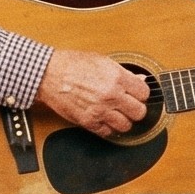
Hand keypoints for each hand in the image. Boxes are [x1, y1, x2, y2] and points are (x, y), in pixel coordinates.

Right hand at [36, 47, 150, 136]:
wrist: (49, 75)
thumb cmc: (72, 64)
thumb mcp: (102, 61)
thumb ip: (123, 72)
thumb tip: (139, 79)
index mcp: (117, 77)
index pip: (144, 93)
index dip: (141, 93)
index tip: (136, 94)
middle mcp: (111, 95)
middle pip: (139, 112)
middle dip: (136, 109)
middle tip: (129, 105)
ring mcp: (100, 110)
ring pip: (126, 126)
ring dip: (123, 121)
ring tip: (117, 114)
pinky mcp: (88, 122)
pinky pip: (107, 132)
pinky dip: (108, 128)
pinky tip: (104, 119)